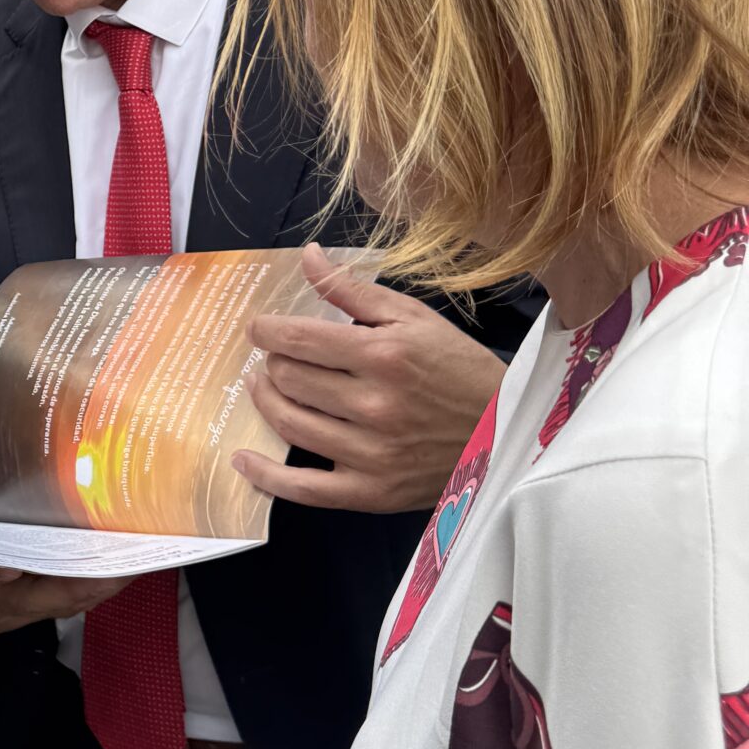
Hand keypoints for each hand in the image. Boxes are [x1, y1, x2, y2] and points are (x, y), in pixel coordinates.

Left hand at [235, 245, 504, 514]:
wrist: (506, 434)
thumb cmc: (459, 369)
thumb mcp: (414, 318)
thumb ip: (353, 288)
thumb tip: (307, 256)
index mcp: (384, 356)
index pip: (299, 339)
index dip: (267, 330)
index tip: (260, 328)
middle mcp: (374, 405)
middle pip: (289, 379)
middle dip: (274, 362)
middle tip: (278, 357)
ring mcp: (371, 454)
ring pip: (290, 424)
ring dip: (267, 401)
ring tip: (267, 387)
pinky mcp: (371, 492)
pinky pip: (304, 489)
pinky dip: (266, 475)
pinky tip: (242, 458)